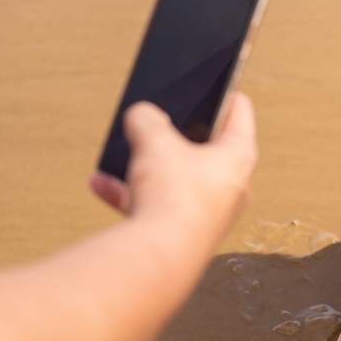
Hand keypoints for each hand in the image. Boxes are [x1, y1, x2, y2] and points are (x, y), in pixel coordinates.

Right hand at [89, 93, 257, 235]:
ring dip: (146, 166)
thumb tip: (142, 113)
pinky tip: (102, 184)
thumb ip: (147, 120)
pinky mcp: (186, 233)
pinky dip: (132, 194)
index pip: (239, 111)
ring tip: (124, 152)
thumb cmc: (174, 198)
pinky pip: (158, 205)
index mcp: (238, 156)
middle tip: (161, 119)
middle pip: (205, 148)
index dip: (223, 91)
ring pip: (176, 178)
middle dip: (176, 134)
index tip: (213, 82)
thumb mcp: (154, 143)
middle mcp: (232, 186)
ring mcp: (209, 212)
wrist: (161, 258)